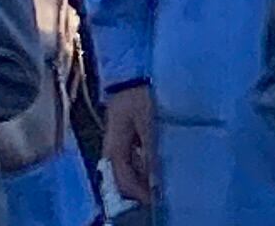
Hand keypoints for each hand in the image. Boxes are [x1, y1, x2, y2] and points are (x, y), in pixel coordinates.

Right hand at [103, 86, 156, 204]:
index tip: (156, 199)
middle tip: (160, 192)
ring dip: (142, 177)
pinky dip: (144, 165)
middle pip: (123, 179)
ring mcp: (117, 145)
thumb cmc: (137, 97)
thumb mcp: (147, 122)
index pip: (124, 181)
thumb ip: (150, 148)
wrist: (129, 76)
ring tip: (162, 180)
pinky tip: (158, 163)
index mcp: (114, 149)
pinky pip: (132, 159)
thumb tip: (154, 174)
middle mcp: (112, 151)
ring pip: (128, 170)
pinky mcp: (124, 138)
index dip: (139, 192)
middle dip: (140, 188)